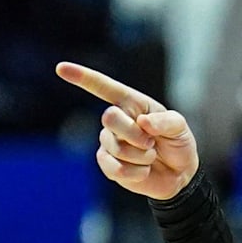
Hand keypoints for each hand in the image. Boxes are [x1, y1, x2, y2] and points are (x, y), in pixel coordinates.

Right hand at [56, 62, 199, 200]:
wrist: (179, 174)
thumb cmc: (177, 144)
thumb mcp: (180, 128)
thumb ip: (167, 121)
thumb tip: (143, 122)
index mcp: (132, 104)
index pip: (105, 88)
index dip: (83, 77)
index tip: (61, 68)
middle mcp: (116, 120)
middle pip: (109, 118)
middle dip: (135, 133)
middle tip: (152, 142)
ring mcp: (109, 142)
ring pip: (116, 147)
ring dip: (142, 156)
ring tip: (151, 156)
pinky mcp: (108, 164)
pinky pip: (117, 168)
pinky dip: (137, 172)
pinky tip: (144, 170)